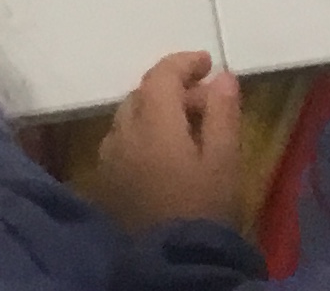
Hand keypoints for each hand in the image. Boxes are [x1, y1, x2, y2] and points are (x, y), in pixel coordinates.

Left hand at [92, 51, 246, 232]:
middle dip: (173, 90)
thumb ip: (223, 115)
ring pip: (129, 118)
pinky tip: (162, 155)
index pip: (161, 76)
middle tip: (206, 103)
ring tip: (186, 130)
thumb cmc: (203, 210)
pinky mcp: (106, 183)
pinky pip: (121, 143)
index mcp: (153, 123)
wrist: (171, 266)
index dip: (184, 63)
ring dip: (155, 112)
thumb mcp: (224, 163)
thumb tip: (223, 77)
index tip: (208, 64)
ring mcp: (109, 159)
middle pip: (143, 94)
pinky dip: (142, 135)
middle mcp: (123, 133)